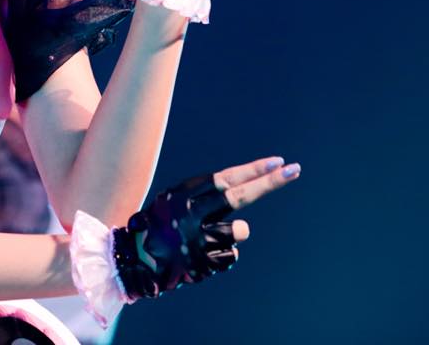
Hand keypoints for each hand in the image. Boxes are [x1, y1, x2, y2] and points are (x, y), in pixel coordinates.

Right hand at [112, 154, 300, 299]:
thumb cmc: (161, 225)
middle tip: (294, 170)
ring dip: (232, 234)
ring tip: (208, 239)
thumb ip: (207, 195)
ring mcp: (197, 242)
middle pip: (239, 197)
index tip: (279, 162)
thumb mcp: (176, 200)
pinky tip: (201, 257)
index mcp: (184, 195)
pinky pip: (231, 257)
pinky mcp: (202, 266)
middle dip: (269, 182)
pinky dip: (221, 256)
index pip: (227, 179)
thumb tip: (248, 183)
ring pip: (240, 231)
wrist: (133, 262)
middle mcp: (191, 216)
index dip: (254, 170)